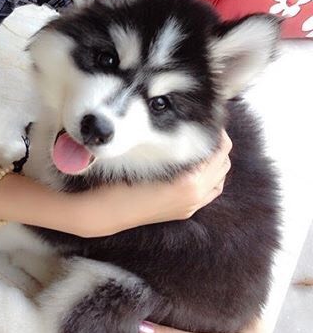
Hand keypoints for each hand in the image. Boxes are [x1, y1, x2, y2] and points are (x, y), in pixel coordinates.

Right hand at [64, 130, 231, 236]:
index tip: (208, 120)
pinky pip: (210, 192)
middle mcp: (196, 195)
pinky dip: (211, 178)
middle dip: (219, 145)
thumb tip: (186, 125)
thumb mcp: (148, 157)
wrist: (108, 212)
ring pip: (220, 179)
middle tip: (206, 130)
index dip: (217, 133)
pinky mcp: (185, 212)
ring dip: (216, 162)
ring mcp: (192, 205)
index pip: (219, 150)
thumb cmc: (122, 181)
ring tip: (202, 147)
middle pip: (224, 163)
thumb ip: (171, 145)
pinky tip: (198, 168)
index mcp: (190, 181)